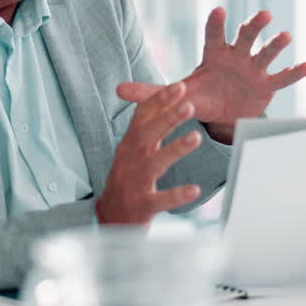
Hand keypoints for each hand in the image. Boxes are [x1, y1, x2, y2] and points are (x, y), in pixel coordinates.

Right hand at [96, 82, 202, 224]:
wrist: (110, 219)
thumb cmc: (128, 180)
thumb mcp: (132, 151)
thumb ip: (145, 127)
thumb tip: (155, 99)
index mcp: (129, 145)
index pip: (143, 117)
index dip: (160, 100)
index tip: (179, 86)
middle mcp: (130, 160)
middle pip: (147, 135)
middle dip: (168, 118)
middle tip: (189, 104)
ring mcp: (134, 183)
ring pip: (154, 163)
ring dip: (174, 149)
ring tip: (196, 138)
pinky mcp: (141, 206)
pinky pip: (160, 200)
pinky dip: (176, 195)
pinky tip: (194, 189)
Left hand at [116, 8, 305, 143]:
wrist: (223, 113)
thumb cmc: (200, 96)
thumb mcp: (176, 94)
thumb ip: (149, 92)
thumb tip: (117, 90)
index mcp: (214, 53)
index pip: (214, 34)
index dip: (217, 23)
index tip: (220, 10)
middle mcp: (237, 55)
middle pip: (245, 36)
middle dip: (253, 26)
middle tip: (263, 15)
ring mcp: (255, 69)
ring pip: (267, 52)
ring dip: (276, 44)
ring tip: (286, 35)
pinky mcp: (268, 86)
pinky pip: (283, 78)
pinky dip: (295, 72)